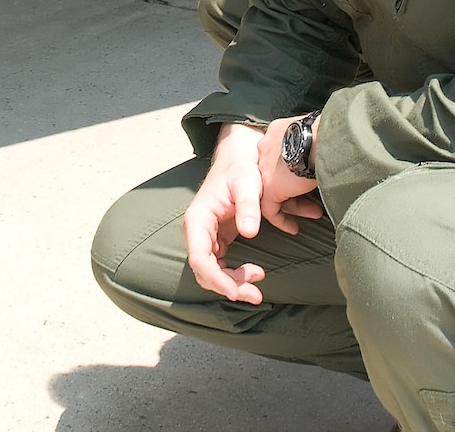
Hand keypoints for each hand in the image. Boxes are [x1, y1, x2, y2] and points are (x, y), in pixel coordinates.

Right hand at [182, 124, 268, 303]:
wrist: (238, 159)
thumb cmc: (241, 169)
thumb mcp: (248, 183)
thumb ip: (249, 206)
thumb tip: (249, 232)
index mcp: (198, 219)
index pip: (199, 258)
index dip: (216, 279)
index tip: (235, 292)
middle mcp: (196, 231)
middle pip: (204, 271)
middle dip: (228, 286)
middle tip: (256, 295)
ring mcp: (205, 237)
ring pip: (211, 272)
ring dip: (232, 284)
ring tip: (258, 285)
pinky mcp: (216, 240)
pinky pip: (220, 267)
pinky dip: (235, 276)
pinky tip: (255, 273)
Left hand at [257, 115, 325, 235]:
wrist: (326, 136)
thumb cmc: (333, 133)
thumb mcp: (322, 136)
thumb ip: (318, 146)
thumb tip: (332, 155)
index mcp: (281, 130)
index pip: (283, 153)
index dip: (295, 170)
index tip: (307, 178)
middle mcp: (268, 146)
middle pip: (276, 173)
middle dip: (294, 190)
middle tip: (310, 201)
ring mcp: (265, 166)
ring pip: (272, 190)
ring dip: (292, 205)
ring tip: (310, 214)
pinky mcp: (270, 185)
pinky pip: (269, 208)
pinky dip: (281, 220)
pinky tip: (294, 227)